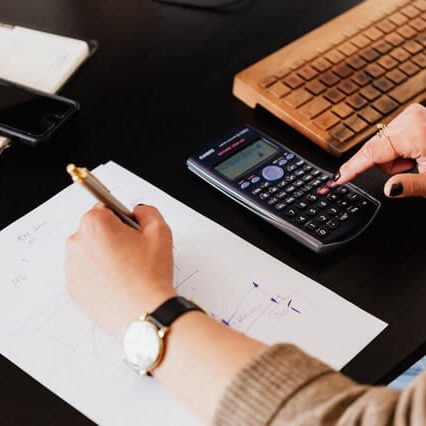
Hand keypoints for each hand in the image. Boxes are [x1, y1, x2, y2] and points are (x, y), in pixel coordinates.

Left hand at [65, 204, 176, 337]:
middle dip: (112, 237)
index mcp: (95, 224)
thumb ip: (147, 212)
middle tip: (133, 254)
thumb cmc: (150, 275)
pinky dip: (98, 275)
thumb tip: (137, 212)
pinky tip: (117, 283)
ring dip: (104, 256)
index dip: (122, 219)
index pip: (104, 208)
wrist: (144, 313)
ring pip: (89, 252)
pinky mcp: (73, 288)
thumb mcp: (160, 231)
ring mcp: (72, 268)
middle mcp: (77, 243)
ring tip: (126, 271)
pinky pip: (85, 273)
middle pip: (95, 230)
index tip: (131, 232)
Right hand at [334, 103, 425, 197]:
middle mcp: (410, 117)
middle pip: (376, 149)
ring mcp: (411, 114)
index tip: (337, 179)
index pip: (371, 153)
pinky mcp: (411, 116)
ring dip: (395, 158)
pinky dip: (399, 150)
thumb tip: (389, 189)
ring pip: (382, 145)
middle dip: (390, 165)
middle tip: (413, 168)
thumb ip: (409, 186)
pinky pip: (391, 138)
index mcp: (414, 131)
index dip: (352, 169)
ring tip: (418, 160)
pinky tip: (416, 152)